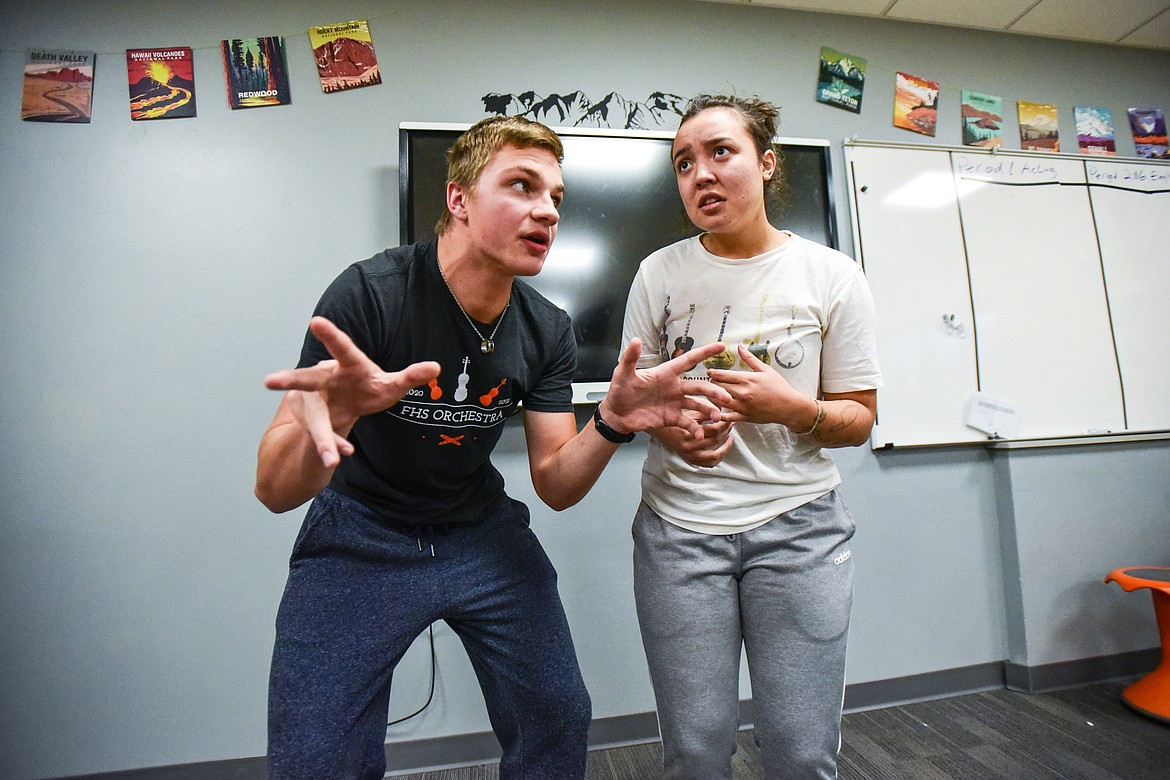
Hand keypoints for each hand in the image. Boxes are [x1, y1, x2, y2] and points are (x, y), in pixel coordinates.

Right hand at [265, 317, 440, 465]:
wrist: (347, 404)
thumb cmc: (368, 386)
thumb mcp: (391, 385)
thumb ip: (410, 377)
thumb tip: (436, 368)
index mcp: (346, 367)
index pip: (341, 349)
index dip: (330, 335)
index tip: (315, 322)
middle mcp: (324, 382)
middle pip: (306, 381)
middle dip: (289, 380)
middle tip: (269, 381)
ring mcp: (315, 404)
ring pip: (314, 420)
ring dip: (319, 437)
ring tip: (329, 457)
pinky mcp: (316, 425)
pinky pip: (324, 436)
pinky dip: (333, 447)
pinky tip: (340, 458)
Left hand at [601, 339, 732, 439]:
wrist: (616, 415)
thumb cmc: (619, 391)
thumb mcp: (623, 374)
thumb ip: (630, 358)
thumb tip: (636, 340)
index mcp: (666, 373)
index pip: (688, 360)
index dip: (705, 353)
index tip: (721, 347)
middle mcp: (674, 387)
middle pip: (699, 386)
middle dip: (714, 391)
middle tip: (726, 397)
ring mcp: (675, 403)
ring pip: (698, 405)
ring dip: (709, 410)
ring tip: (718, 417)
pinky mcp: (672, 418)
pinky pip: (688, 422)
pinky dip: (695, 428)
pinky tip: (700, 434)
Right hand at [654, 406, 735, 467]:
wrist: (654, 427)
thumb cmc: (669, 416)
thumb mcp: (686, 411)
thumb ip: (702, 412)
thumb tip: (720, 411)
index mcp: (687, 433)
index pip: (713, 429)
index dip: (724, 423)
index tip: (728, 417)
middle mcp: (688, 447)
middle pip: (715, 440)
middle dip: (726, 431)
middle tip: (731, 423)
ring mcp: (689, 455)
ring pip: (714, 455)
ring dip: (725, 446)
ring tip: (730, 438)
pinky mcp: (689, 459)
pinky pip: (707, 463)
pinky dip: (717, 458)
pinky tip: (722, 449)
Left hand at [706, 344, 815, 428]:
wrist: (789, 406)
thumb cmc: (779, 387)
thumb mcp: (765, 369)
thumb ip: (750, 358)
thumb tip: (739, 346)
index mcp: (747, 379)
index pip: (723, 375)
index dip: (713, 373)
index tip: (709, 371)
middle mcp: (743, 393)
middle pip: (718, 387)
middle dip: (712, 384)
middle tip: (708, 382)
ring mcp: (743, 406)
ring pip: (719, 402)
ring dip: (712, 397)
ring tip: (709, 394)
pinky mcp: (744, 417)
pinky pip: (726, 417)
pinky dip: (718, 413)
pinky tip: (715, 410)